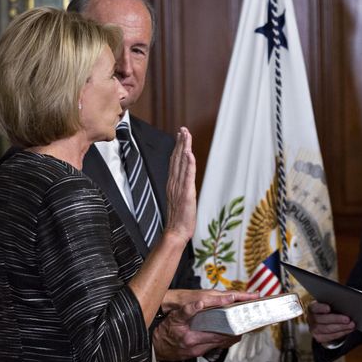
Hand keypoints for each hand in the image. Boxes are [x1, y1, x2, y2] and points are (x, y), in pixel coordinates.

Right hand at [153, 291, 250, 361]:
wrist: (155, 348)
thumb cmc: (164, 332)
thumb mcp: (174, 318)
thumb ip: (187, 310)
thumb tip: (200, 304)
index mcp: (193, 338)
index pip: (218, 334)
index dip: (232, 329)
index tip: (242, 323)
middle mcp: (197, 348)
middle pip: (222, 341)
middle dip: (235, 333)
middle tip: (246, 325)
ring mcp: (198, 352)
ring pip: (219, 345)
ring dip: (230, 337)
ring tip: (240, 329)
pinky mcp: (197, 354)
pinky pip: (213, 347)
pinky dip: (221, 340)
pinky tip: (226, 334)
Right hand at [164, 128, 196, 244]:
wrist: (176, 232)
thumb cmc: (179, 218)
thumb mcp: (179, 199)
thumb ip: (180, 187)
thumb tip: (183, 179)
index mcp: (172, 184)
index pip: (175, 162)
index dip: (177, 147)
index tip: (180, 135)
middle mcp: (174, 183)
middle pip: (177, 159)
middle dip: (180, 143)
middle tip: (183, 129)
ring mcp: (179, 188)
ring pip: (181, 164)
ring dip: (184, 148)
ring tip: (186, 135)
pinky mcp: (186, 194)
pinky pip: (187, 176)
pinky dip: (188, 164)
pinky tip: (189, 154)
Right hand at [307, 300, 355, 343]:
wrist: (324, 322)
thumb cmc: (328, 311)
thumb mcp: (328, 304)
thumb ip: (333, 304)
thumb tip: (344, 305)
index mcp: (312, 308)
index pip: (315, 307)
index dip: (321, 308)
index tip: (328, 308)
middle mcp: (311, 319)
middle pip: (322, 319)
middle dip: (336, 319)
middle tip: (347, 319)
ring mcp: (314, 329)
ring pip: (327, 329)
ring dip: (341, 327)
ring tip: (351, 325)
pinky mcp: (319, 337)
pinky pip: (331, 336)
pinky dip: (341, 333)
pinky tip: (348, 330)